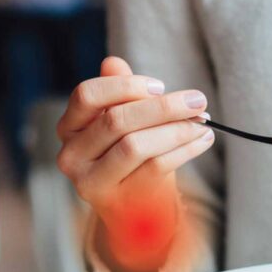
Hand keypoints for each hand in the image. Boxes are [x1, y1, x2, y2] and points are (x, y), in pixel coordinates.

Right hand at [56, 56, 214, 271]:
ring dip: (176, 129)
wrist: (136, 209)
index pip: (87, 95)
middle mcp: (71, 155)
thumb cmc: (132, 155)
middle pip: (116, 120)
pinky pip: (154, 169)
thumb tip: (113, 62)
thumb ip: (119, 93)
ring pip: (135, 146)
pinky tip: (202, 140)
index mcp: (69, 127)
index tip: (160, 86)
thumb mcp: (126, 121)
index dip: (125, 86)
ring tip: (202, 122)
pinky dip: (184, 150)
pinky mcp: (117, 202)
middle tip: (197, 100)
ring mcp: (90, 183)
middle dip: (163, 107)